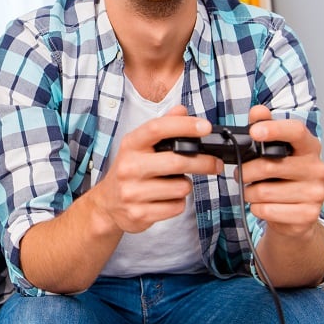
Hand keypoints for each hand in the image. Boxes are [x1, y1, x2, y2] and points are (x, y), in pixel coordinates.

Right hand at [90, 105, 222, 234]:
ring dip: (186, 185)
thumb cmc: (130, 170)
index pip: (157, 128)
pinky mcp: (139, 213)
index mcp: (130, 145)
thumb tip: (182, 110)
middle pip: (177, 162)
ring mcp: (132, 192)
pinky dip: (179, 203)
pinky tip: (167, 199)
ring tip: (176, 183)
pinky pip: (176, 207)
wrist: (108, 204)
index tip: (205, 127)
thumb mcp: (140, 145)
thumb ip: (162, 126)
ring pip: (181, 187)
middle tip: (215, 163)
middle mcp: (129, 167)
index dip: (184, 125)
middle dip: (203, 162)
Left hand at [240, 105, 323, 237]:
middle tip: (240, 173)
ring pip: (264, 191)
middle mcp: (317, 168)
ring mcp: (316, 193)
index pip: (296, 131)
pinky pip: (267, 210)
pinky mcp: (309, 215)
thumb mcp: (273, 150)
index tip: (254, 132)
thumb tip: (257, 111)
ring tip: (254, 191)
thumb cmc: (282, 178)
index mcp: (309, 147)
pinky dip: (257, 208)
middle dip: (245, 171)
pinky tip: (263, 205)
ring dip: (249, 193)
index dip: (274, 129)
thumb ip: (264, 127)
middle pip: (269, 166)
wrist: (296, 216)